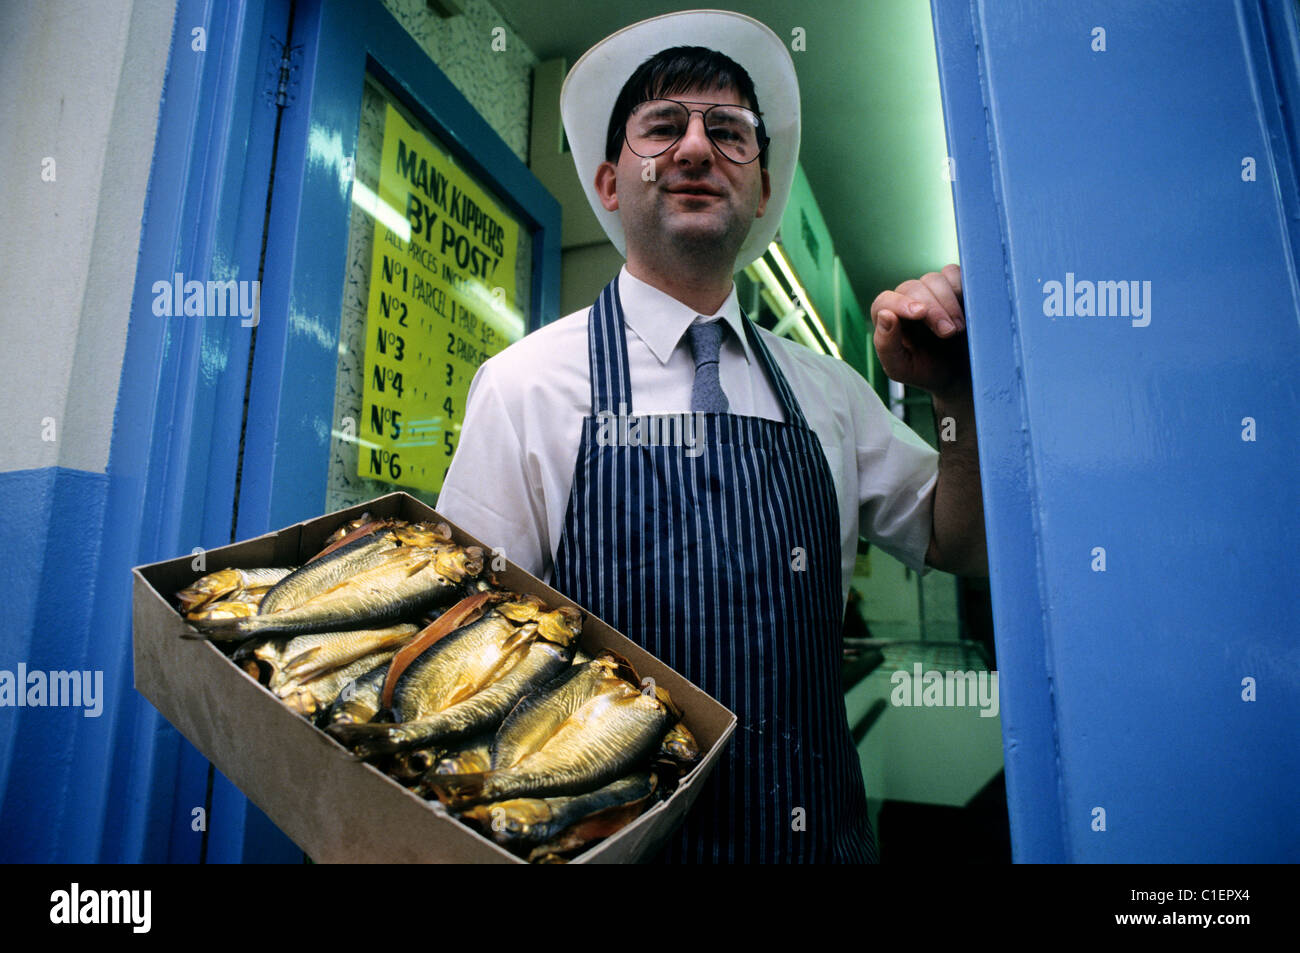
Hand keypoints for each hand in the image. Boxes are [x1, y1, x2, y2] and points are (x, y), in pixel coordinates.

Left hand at [869, 264, 969, 399]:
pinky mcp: (954, 286)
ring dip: (948, 302)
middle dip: (933, 310)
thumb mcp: (901, 369)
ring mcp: (931, 292)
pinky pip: (954, 274)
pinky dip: (962, 288)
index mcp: (889, 319)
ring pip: (934, 279)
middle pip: (913, 288)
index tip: (920, 313)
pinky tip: (968, 310)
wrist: (960, 375)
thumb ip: (886, 345)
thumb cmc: (926, 372)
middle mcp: (907, 301)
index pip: (885, 301)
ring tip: (959, 329)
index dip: (901, 304)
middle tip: (949, 333)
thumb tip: (885, 315)